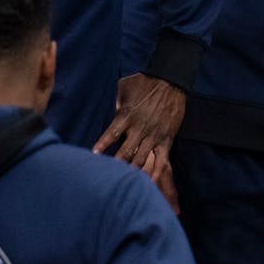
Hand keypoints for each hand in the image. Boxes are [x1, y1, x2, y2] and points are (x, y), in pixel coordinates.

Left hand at [93, 74, 185, 211]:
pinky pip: (162, 160)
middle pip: (125, 152)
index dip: (102, 146)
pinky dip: (156, 173)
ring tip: (124, 182)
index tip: (93, 156)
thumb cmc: (144, 82)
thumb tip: (108, 111)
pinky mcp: (166, 139)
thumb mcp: (124, 88)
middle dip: (116, 165)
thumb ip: (116, 103)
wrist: (170, 81)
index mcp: (126, 115)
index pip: (111, 134)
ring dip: (132, 171)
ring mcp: (154, 135)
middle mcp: (139, 128)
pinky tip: (151, 183)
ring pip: (141, 159)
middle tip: (107, 176)